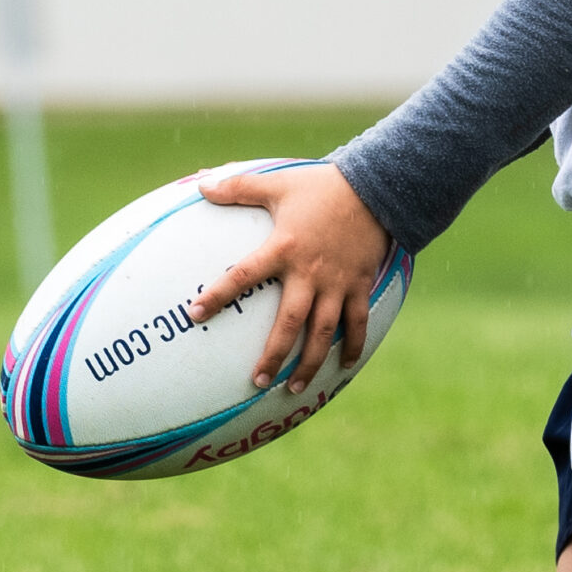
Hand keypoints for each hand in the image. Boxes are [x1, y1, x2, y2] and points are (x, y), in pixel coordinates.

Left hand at [187, 162, 390, 389]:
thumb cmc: (322, 186)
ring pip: (323, 333)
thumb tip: (200, 183)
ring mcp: (337, 284)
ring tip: (294, 388)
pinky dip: (353, 346)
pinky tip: (344, 366)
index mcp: (284, 249)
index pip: (243, 276)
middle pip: (289, 323)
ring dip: (310, 363)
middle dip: (273, 355)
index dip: (219, 295)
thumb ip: (238, 186)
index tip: (195, 315)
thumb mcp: (277, 183)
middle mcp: (309, 273)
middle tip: (258, 382)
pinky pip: (358, 322)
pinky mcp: (359, 285)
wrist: (375, 188)